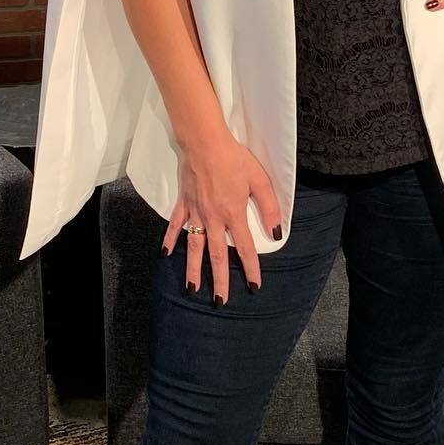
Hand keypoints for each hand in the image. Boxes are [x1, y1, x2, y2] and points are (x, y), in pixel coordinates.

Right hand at [161, 129, 282, 303]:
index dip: (250, 268)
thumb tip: (276, 232)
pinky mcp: (184, 203)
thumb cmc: (234, 158)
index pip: (245, 248)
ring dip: (193, 270)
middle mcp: (213, 218)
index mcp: (233, 214)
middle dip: (219, 281)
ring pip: (195, 247)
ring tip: (193, 289)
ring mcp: (196, 212)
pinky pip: (176, 225)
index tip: (253, 286)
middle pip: (217, 256)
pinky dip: (171, 240)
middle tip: (220, 301)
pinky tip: (167, 254)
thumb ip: (270, 207)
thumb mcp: (260, 181)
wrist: (205, 142)